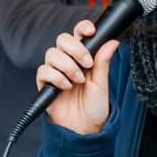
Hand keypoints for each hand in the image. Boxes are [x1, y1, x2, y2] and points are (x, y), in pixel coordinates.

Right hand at [35, 19, 118, 134]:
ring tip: (77, 81)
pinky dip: (56, 77)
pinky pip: (43, 70)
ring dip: (67, 65)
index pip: (79, 34)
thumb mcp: (102, 84)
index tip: (91, 31)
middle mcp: (68, 61)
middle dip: (75, 48)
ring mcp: (55, 71)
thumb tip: (113, 42)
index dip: (82, 28)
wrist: (84, 129)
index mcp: (83, 57)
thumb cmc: (94, 107)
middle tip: (87, 63)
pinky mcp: (44, 83)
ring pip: (52, 53)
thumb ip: (103, 62)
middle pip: (62, 39)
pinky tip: (66, 87)